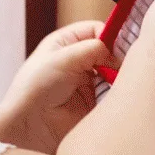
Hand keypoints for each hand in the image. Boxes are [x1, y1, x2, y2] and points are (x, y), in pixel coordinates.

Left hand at [0, 21, 117, 152]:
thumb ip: (93, 49)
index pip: (96, 29)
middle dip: (117, 56)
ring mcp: (86, 80)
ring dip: (118, 75)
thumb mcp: (63, 58)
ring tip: (121, 80)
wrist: (31, 124)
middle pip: (107, 50)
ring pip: (112, 71)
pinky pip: (111, 92)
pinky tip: (118, 94)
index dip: (110, 35)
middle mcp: (76, 59)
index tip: (118, 48)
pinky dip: (117, 91)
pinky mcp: (93, 101)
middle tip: (123, 65)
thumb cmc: (36, 87)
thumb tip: (116, 54)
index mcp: (65, 42)